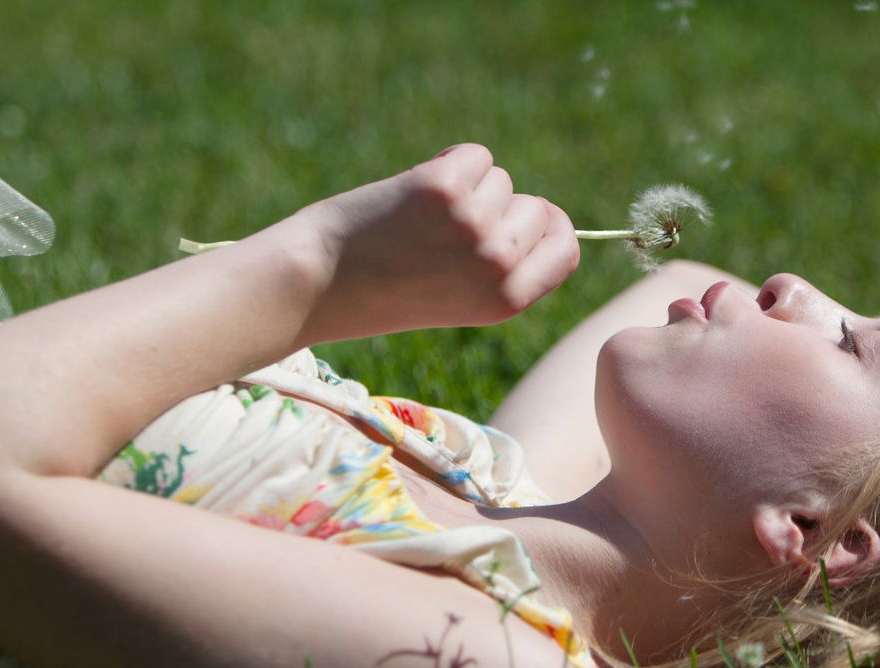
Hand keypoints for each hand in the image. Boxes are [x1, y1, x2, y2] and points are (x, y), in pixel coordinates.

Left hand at [276, 143, 579, 343]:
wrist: (315, 283)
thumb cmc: (382, 293)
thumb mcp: (459, 300)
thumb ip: (504, 266)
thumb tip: (543, 212)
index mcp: (508, 301)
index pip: (565, 250)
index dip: (549, 229)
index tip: (530, 220)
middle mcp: (498, 264)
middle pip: (534, 208)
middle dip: (500, 207)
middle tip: (444, 232)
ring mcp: (473, 223)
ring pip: (499, 179)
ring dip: (466, 187)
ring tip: (418, 219)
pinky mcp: (442, 188)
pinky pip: (475, 155)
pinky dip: (448, 163)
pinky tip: (411, 191)